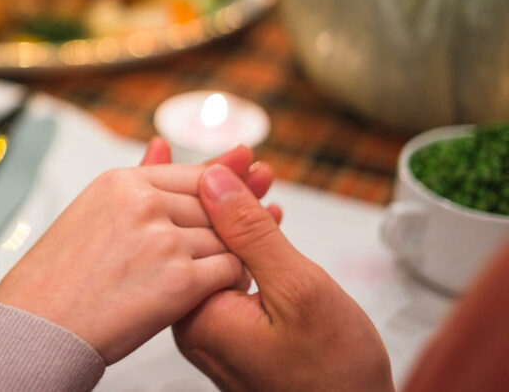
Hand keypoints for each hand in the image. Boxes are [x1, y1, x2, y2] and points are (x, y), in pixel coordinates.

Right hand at [0, 139, 270, 363]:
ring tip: (221, 270)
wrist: (38, 325)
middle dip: (235, 220)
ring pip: (225, 238)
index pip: (195, 175)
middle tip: (265, 221)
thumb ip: (138, 179)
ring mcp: (162, 240)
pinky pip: (228, 271)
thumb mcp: (94, 210)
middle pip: (214, 206)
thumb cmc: (60, 274)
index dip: (227, 183)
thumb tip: (161, 143)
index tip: (254, 179)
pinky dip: (230, 281)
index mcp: (123, 182)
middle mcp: (144, 203)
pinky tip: (218, 290)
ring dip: (230, 255)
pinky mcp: (177, 280)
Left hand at [173, 165, 393, 391]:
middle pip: (196, 237)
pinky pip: (228, 277)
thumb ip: (251, 233)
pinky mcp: (231, 335)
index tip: (233, 152)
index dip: (209, 182)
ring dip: (239, 217)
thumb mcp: (298, 289)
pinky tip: (264, 222)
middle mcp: (194, 321)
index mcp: (198, 311)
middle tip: (246, 157)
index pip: (188, 229)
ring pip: (214, 254)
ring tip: (259, 178)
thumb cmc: (332, 375)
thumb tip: (212, 179)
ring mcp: (211, 329)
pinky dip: (247, 248)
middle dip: (222, 193)